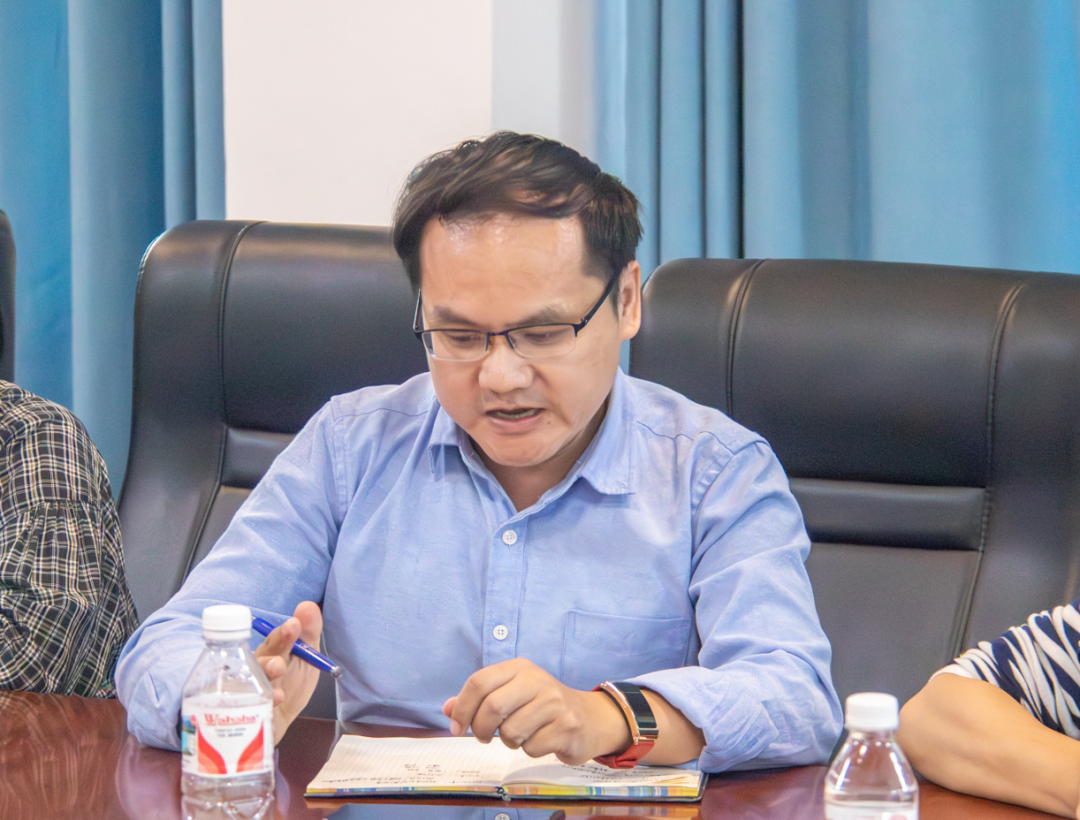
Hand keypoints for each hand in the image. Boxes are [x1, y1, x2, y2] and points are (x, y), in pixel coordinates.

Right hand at [253, 601, 322, 743]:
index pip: (274, 641)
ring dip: (264, 680)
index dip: (283, 634)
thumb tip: (308, 606)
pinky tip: (275, 699)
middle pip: (258, 662)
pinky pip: (249, 709)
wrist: (278, 721)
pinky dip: (262, 705)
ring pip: (250, 684)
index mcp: (270, 653)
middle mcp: (254, 669)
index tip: (293, 625)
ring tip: (277, 680)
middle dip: (269, 660)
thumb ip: (308, 633)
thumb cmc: (289, 684)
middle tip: (280, 662)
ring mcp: (247, 692)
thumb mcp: (305, 658)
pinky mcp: (246, 714)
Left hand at [441, 658, 630, 765]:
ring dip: (509, 742)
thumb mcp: (512, 694)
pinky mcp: (567, 726)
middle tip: (483, 737)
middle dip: (480, 729)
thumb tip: (447, 709)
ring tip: (521, 735)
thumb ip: (479, 699)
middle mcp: (537, 680)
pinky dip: (530, 750)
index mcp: (519, 668)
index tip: (457, 727)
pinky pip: (531, 748)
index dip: (461, 708)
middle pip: (492, 706)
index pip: (479, 682)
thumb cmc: (543, 706)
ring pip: (511, 731)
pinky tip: (541, 740)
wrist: (590, 718)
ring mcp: (555, 702)